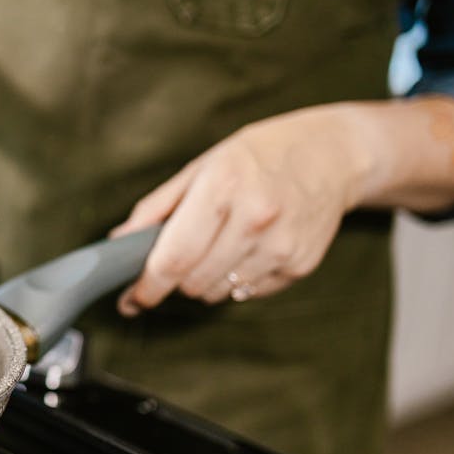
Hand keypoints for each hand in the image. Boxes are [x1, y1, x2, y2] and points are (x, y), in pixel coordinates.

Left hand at [109, 104, 370, 315]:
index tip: (132, 298)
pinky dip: (236, 280)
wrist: (333, 154)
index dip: (148, 285)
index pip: (175, 257)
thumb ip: (157, 208)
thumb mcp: (202, 166)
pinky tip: (249, 248)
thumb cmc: (258, 156)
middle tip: (179, 257)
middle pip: (193, 281)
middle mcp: (256, 218)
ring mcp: (282, 245)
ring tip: (219, 244)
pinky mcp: (300, 265)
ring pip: (218, 292)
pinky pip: (247, 292)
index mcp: (224, 187)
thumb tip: (120, 244)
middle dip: (175, 279)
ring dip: (205, 280)